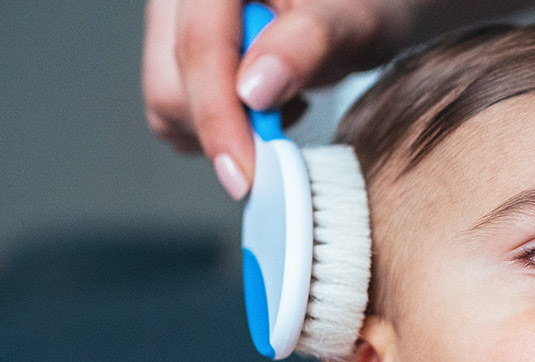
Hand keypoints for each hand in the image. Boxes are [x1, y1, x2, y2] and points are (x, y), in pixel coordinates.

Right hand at [142, 0, 412, 198]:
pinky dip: (220, 125)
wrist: (365, 5)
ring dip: (225, 127)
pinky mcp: (179, 51)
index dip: (218, 118)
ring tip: (285, 100)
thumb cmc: (366, 3)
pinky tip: (266, 102)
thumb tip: (253, 91)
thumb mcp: (356, 18)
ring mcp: (177, 22)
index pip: (199, 47)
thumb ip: (308, 42)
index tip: (245, 172)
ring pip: (168, 102)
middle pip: (170, 81)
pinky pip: (176, 108)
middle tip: (290, 124)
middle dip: (226, 126)